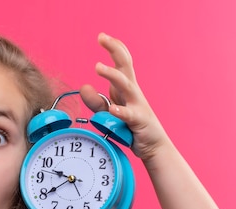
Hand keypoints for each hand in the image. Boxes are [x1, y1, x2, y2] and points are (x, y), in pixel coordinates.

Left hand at [79, 33, 169, 160]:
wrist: (152, 146)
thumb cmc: (130, 126)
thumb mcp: (109, 113)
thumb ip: (96, 101)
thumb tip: (83, 87)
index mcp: (125, 88)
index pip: (121, 62)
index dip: (113, 48)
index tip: (102, 36)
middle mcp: (132, 92)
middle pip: (125, 66)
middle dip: (114, 50)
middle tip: (101, 37)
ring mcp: (137, 106)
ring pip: (126, 85)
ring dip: (112, 75)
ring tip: (97, 67)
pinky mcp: (138, 122)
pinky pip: (129, 115)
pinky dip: (120, 111)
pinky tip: (112, 109)